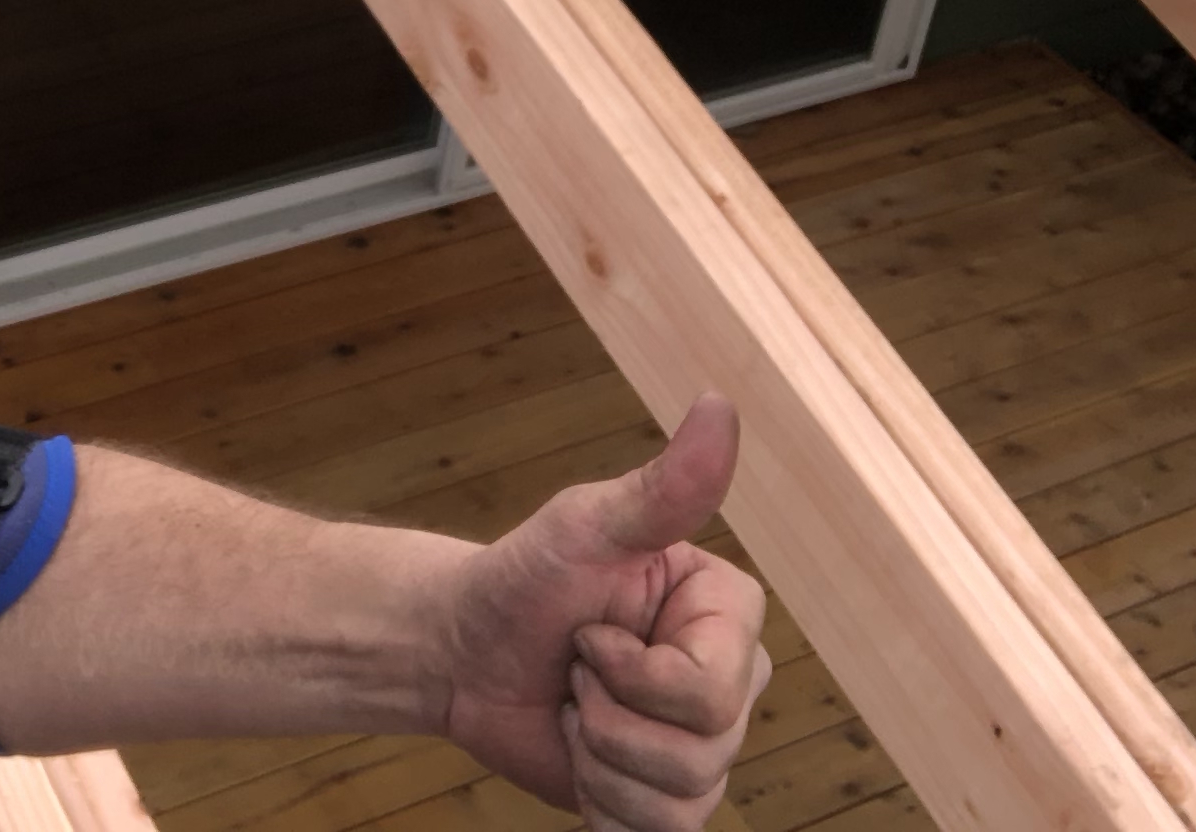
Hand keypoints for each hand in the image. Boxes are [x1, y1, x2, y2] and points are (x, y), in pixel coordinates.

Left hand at [437, 394, 770, 830]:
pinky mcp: (666, 796)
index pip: (713, 691)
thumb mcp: (584, 527)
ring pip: (680, 801)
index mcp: (728, 614)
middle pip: (702, 752)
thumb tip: (719, 404)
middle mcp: (732, 682)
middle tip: (575, 671)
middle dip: (607, 720)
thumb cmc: (522, 578)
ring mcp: (703, 745)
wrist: (463, 650)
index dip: (632, 673)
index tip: (588, 629)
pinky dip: (603, 808)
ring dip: (598, 762)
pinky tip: (580, 762)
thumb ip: (662, 485)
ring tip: (573, 710)